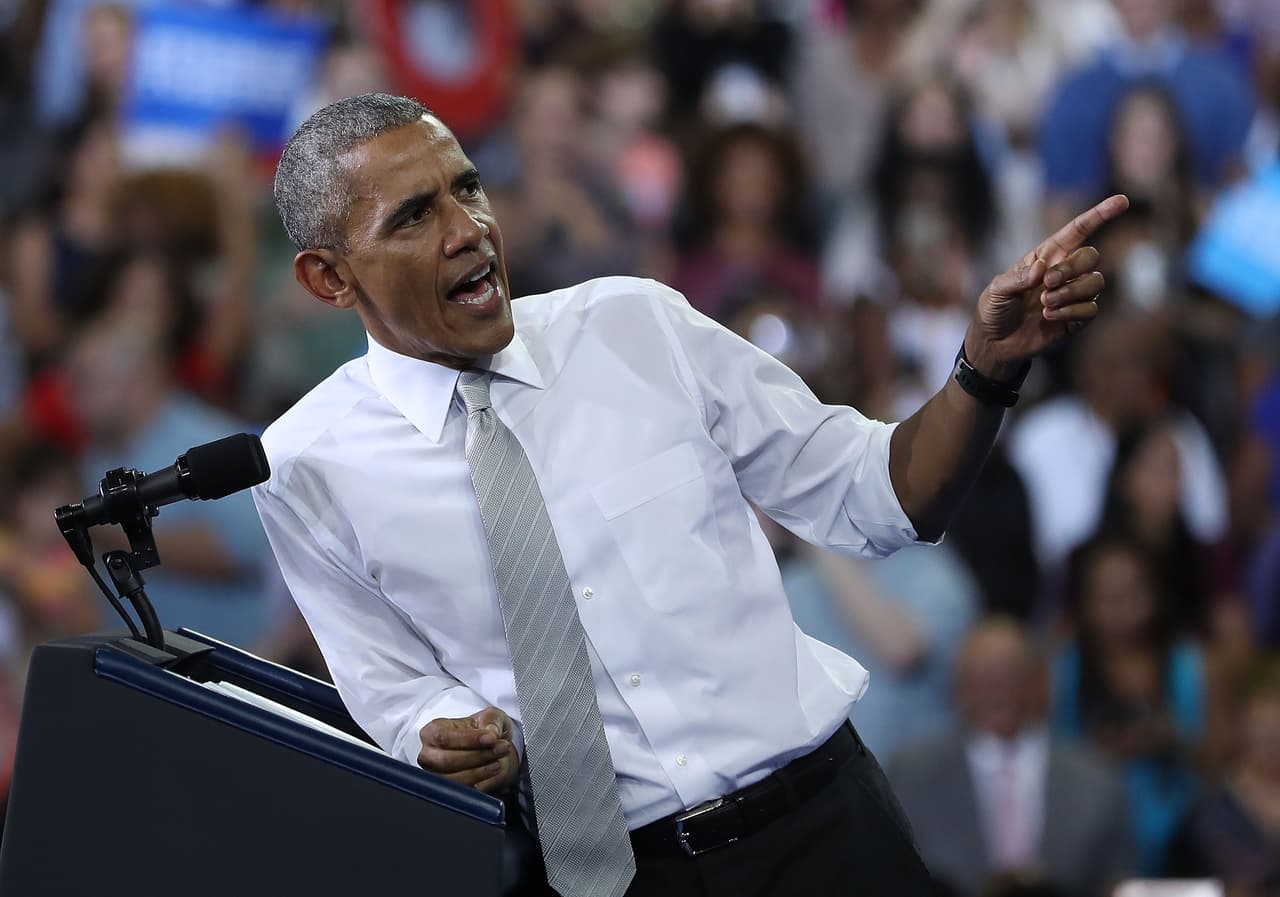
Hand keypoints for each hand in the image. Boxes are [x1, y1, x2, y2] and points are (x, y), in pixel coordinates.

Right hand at [418, 707, 519, 793]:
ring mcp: (436, 776)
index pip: (442, 737)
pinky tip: (491, 772)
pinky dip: (478, 784)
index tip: (491, 738)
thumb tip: (491, 733)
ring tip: (498, 762)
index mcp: (432, 731)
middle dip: (478, 756)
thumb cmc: (484, 731)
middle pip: (446, 760)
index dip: (468, 739)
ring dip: (479, 771)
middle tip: (501, 748)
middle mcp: (429, 755)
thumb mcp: (491, 717)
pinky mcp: (447, 793)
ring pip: (452, 780)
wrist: (492, 750)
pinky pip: (460, 793)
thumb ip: (491, 720)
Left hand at [965, 194, 1128, 377]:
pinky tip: (1049, 318)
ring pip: (1096, 283)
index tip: (1121, 201)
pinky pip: (1092, 309)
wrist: (995, 342)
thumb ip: (1017, 277)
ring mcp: (1073, 294)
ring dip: (1070, 293)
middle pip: (1091, 256)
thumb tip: (1043, 269)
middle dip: (1072, 268)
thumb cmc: (995, 309)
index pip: (1079, 230)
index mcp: (1047, 255)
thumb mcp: (997, 290)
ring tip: (1044, 304)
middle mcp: (1065, 271)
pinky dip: (1071, 312)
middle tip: (1047, 284)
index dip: (1100, 214)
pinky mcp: (1077, 318)